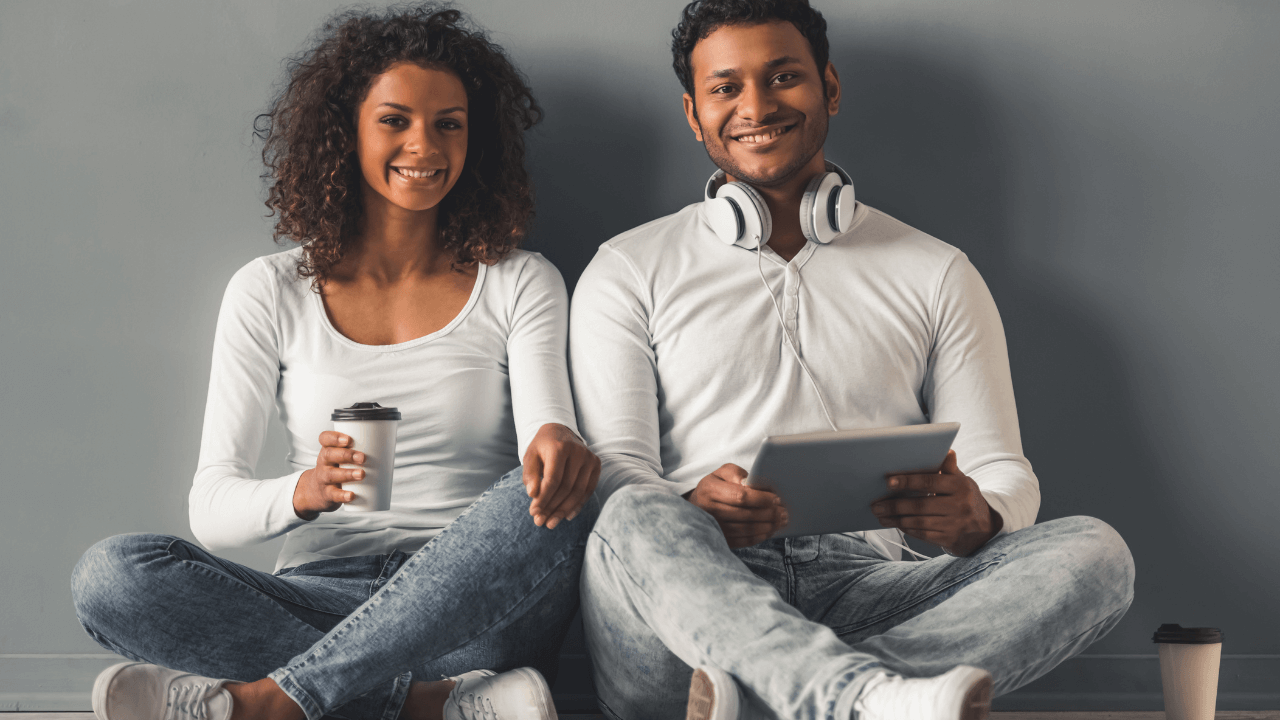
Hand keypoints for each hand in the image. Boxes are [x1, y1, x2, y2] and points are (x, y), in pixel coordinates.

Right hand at [293, 431, 364, 519]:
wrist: (316, 492)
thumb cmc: (336, 470)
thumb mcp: (341, 459)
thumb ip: (359, 452)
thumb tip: (388, 447)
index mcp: (328, 450)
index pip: (324, 439)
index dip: (334, 438)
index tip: (348, 439)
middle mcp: (323, 463)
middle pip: (329, 455)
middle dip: (346, 455)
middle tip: (362, 457)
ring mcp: (323, 479)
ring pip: (332, 474)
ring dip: (347, 474)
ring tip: (361, 474)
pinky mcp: (327, 494)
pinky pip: (333, 494)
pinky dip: (343, 495)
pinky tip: (352, 495)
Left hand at [523, 423, 600, 528]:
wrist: (560, 432)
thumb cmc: (542, 447)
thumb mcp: (530, 457)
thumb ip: (530, 475)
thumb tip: (533, 494)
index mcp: (559, 447)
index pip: (552, 480)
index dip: (543, 499)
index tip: (533, 512)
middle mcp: (578, 451)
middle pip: (566, 487)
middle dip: (552, 507)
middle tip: (540, 522)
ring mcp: (590, 458)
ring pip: (578, 492)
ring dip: (564, 510)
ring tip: (551, 522)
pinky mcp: (596, 464)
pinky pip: (588, 490)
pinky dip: (577, 505)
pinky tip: (566, 516)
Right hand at [684, 464, 786, 548]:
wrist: (697, 506)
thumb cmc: (715, 486)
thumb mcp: (722, 472)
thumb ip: (736, 473)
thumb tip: (750, 483)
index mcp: (711, 490)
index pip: (741, 496)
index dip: (761, 499)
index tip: (776, 498)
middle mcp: (710, 510)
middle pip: (746, 515)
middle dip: (769, 514)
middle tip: (784, 512)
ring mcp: (715, 527)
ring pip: (746, 529)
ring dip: (768, 526)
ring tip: (781, 521)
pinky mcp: (721, 539)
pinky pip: (743, 541)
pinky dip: (760, 537)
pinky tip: (770, 531)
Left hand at [870, 450, 1002, 556]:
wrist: (985, 529)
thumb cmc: (965, 498)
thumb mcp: (962, 481)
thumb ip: (949, 468)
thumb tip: (947, 451)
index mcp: (961, 486)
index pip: (931, 482)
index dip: (908, 481)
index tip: (888, 482)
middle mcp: (960, 506)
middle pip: (921, 505)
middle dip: (895, 505)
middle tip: (876, 504)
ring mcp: (955, 524)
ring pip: (919, 522)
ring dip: (896, 519)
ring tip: (880, 514)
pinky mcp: (950, 539)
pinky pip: (923, 534)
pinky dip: (907, 529)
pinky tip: (896, 523)